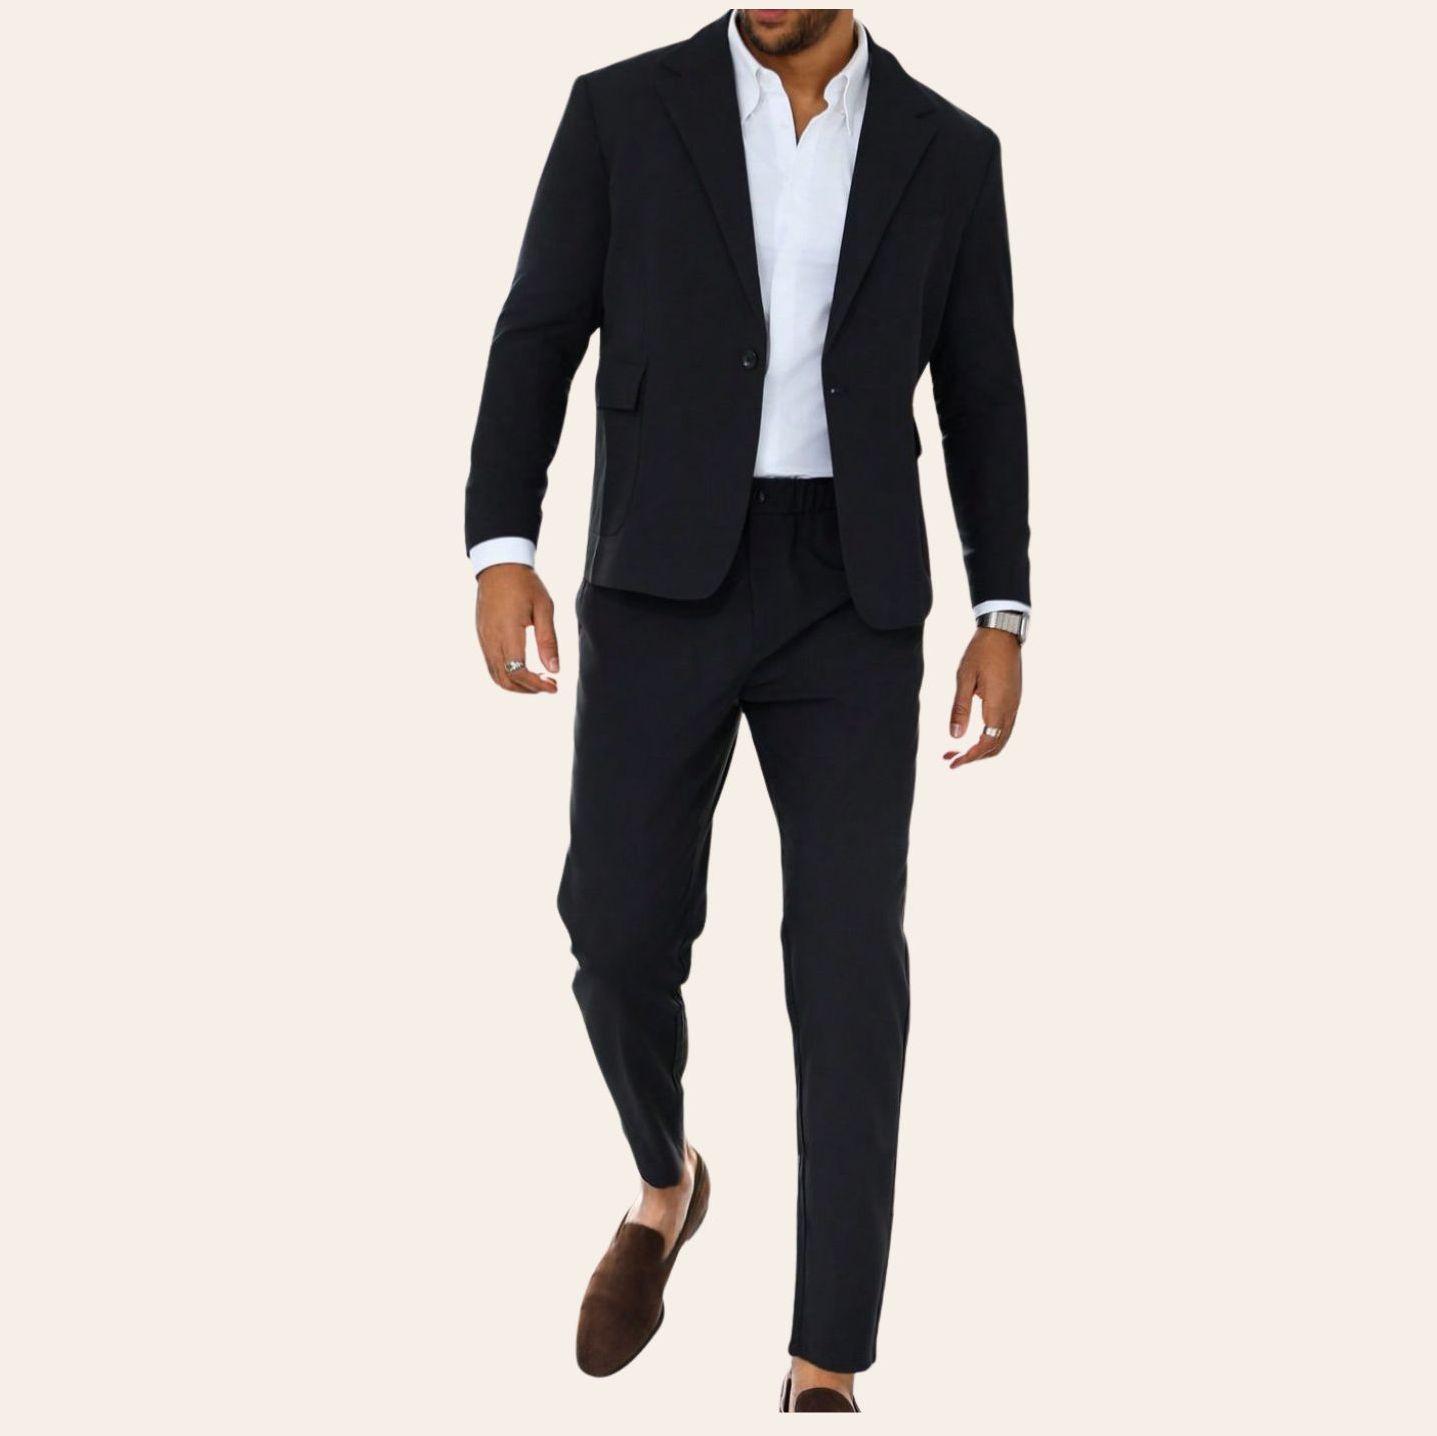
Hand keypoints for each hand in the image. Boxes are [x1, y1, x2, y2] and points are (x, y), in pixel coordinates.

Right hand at [475, 564, 558, 693]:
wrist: (499, 565)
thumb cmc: (525, 584)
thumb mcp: (544, 608)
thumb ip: (548, 641)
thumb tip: (555, 669)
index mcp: (508, 631)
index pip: (518, 671)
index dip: (536, 684)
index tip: (554, 686)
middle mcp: (491, 639)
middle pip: (505, 680)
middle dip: (528, 689)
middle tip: (550, 685)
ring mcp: (484, 639)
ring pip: (496, 676)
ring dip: (517, 685)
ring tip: (539, 680)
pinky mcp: (482, 637)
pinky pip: (491, 666)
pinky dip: (507, 676)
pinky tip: (524, 670)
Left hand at [944, 627, 1021, 768]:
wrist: (1003, 632)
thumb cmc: (980, 652)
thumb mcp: (964, 678)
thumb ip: (960, 708)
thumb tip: (955, 737)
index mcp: (998, 706)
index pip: (986, 743)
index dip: (970, 757)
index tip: (952, 762)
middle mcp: (1011, 709)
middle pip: (996, 746)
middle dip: (974, 757)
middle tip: (951, 758)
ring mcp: (1015, 704)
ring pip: (1002, 738)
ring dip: (982, 748)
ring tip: (958, 750)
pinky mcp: (1014, 699)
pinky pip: (1005, 727)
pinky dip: (990, 737)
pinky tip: (974, 734)